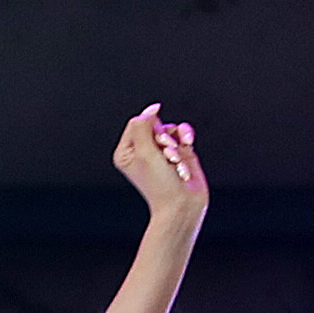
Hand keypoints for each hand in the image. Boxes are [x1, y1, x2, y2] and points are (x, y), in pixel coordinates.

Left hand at [111, 104, 206, 227]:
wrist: (182, 204)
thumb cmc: (159, 185)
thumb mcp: (145, 152)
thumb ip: (144, 126)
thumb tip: (152, 108)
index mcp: (126, 152)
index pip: (137, 123)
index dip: (150, 127)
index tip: (156, 143)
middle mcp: (142, 150)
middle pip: (155, 124)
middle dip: (164, 137)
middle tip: (166, 157)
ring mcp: (161, 150)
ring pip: (170, 128)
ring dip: (176, 140)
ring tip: (175, 161)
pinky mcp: (179, 151)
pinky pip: (183, 132)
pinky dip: (186, 138)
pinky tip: (186, 148)